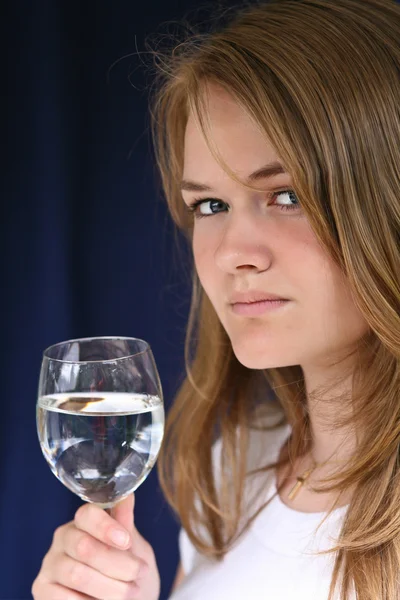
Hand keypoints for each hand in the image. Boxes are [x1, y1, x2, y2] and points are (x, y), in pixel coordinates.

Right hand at [32, 493, 159, 599]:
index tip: (127, 541)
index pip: (87, 514)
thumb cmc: (128, 568)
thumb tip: (126, 495)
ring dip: (109, 587)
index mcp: (83, 521)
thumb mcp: (132, 545)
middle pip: (84, 547)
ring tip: (130, 592)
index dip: (106, 527)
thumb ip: (125, 523)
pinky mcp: (42, 589)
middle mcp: (63, 538)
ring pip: (77, 575)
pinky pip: (64, 598)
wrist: (126, 598)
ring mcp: (50, 564)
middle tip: (138, 572)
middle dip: (117, 563)